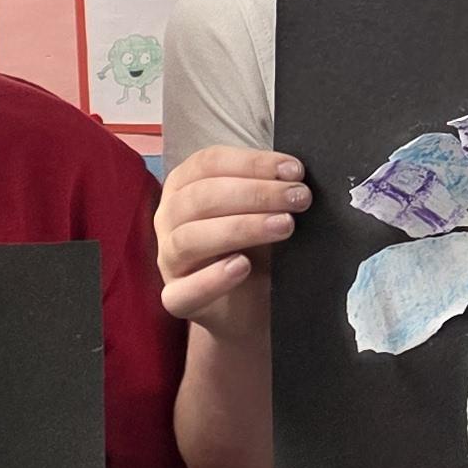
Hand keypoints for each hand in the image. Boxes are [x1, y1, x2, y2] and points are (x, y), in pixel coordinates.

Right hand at [157, 145, 307, 337]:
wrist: (251, 304)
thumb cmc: (255, 246)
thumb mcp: (263, 211)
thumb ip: (270, 189)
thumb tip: (294, 172)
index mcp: (185, 185)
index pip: (209, 163)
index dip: (252, 163)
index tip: (295, 170)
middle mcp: (169, 218)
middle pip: (201, 197)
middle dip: (256, 193)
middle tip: (299, 198)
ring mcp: (168, 259)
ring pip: (189, 238)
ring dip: (241, 228)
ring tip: (284, 226)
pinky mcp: (176, 298)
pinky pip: (183, 291)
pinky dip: (212, 278)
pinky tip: (243, 266)